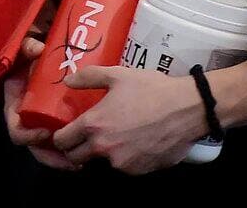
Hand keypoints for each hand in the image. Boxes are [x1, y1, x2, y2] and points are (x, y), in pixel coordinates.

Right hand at [3, 35, 78, 169]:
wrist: (37, 55)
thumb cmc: (27, 54)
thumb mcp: (24, 48)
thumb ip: (28, 46)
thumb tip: (38, 50)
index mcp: (14, 106)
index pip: (16, 130)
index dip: (28, 136)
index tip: (46, 133)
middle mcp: (26, 119)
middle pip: (34, 146)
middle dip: (51, 157)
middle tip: (70, 160)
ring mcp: (40, 123)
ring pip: (48, 149)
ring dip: (62, 159)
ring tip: (81, 163)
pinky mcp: (54, 122)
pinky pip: (60, 140)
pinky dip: (71, 148)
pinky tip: (87, 153)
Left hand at [51, 66, 205, 174]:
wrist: (187, 109)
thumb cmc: (150, 89)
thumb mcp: (117, 74)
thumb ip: (88, 78)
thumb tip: (68, 81)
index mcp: (94, 125)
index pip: (63, 141)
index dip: (60, 136)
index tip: (64, 131)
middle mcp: (105, 149)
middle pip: (76, 157)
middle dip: (76, 148)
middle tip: (83, 136)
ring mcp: (123, 164)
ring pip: (102, 162)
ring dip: (103, 152)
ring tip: (115, 134)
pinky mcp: (141, 171)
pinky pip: (124, 165)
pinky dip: (124, 156)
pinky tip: (134, 140)